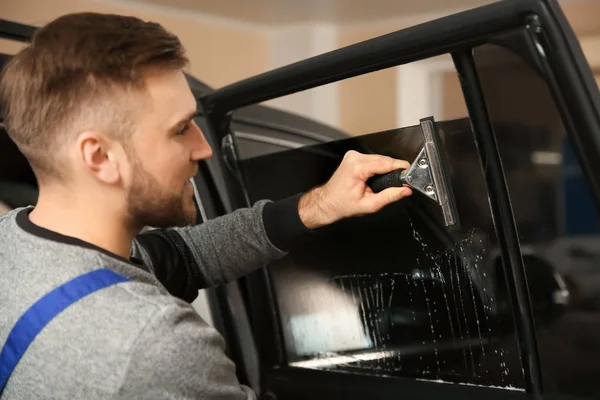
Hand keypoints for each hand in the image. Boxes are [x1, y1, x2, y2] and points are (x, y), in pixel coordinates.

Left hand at [298, 150, 412, 228]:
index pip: (386, 163)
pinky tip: (376, 176)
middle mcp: (354, 159)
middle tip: (399, 182)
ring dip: (385, 168)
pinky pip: (372, 159)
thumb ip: (390, 196)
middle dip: (393, 169)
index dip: (400, 167)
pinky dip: (378, 166)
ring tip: (384, 182)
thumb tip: (405, 190)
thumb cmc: (343, 204)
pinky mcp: (353, 156)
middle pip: (384, 159)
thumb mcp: (370, 205)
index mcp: (357, 168)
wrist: (328, 202)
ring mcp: (353, 156)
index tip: (409, 172)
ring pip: (379, 158)